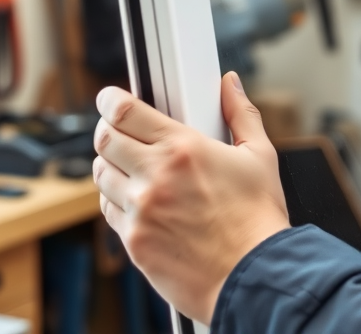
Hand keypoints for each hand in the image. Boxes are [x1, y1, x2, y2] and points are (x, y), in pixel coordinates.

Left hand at [92, 72, 288, 324]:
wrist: (253, 274)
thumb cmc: (258, 217)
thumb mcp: (259, 155)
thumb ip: (241, 113)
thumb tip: (231, 85)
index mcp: (183, 149)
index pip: (125, 113)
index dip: (110, 100)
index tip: (109, 98)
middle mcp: (155, 177)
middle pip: (105, 140)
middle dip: (107, 129)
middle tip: (118, 129)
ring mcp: (140, 212)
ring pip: (101, 176)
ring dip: (109, 164)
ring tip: (127, 163)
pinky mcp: (134, 242)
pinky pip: (109, 211)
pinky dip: (116, 198)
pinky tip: (135, 197)